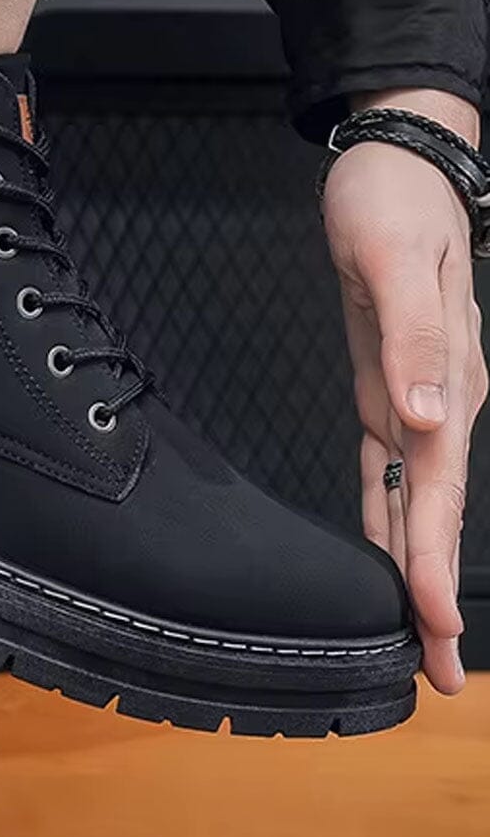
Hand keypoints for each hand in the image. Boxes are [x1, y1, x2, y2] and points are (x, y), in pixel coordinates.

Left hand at [323, 87, 487, 694]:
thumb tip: (430, 420)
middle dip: (434, 591)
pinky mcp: (389, 385)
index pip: (439, 488)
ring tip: (421, 636)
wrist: (397, 163)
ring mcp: (418, 397)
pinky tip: (386, 549)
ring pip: (415, 500)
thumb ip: (412, 343)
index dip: (436, 558)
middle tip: (435, 673)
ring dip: (417, 566)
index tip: (432, 622)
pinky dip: (389, 515)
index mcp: (449, 380)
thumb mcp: (397, 261)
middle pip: (434, 512)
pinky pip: (387, 467)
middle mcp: (440, 401)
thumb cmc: (394, 203)